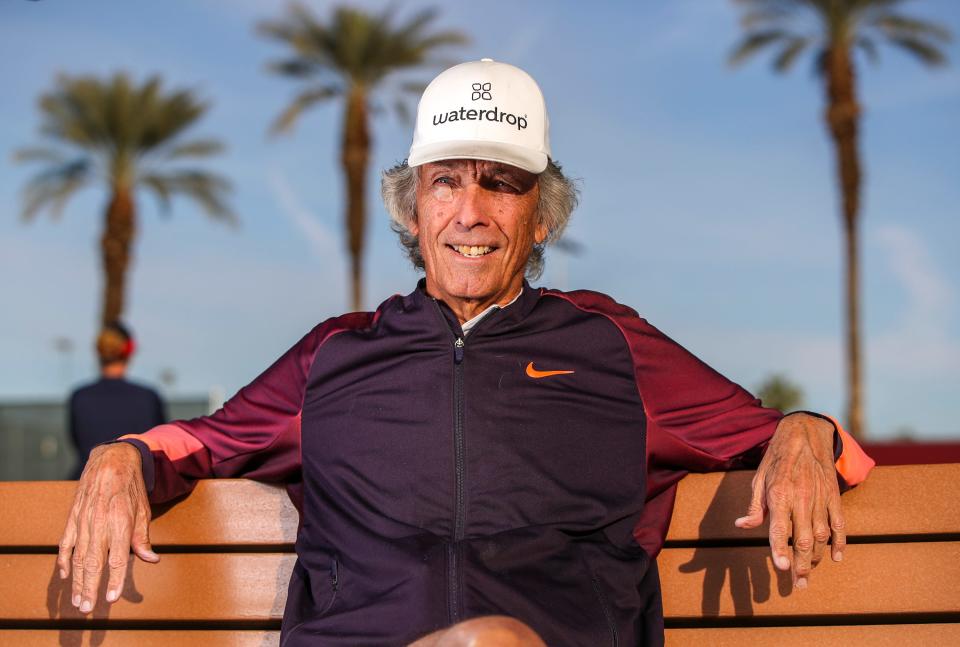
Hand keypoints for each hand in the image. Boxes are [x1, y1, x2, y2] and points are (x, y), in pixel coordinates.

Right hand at [57, 442, 158, 612]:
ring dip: (76, 580)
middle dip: (91, 587)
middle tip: (87, 608)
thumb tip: (151, 560)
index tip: (112, 598)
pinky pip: (65, 542)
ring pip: (77, 556)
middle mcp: (100, 523)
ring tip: (77, 599)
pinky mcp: (73, 516)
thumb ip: (143, 537)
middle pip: (94, 562)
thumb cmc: (132, 487)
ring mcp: (84, 520)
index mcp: (121, 522)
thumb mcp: (144, 510)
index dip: (115, 580)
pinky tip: (65, 575)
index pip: (118, 558)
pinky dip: (63, 560)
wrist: (113, 458)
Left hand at [734, 413, 844, 588]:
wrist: (804, 433)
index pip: (779, 529)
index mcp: (778, 494)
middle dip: (800, 565)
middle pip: (802, 539)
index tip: (782, 570)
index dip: (780, 551)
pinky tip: (836, 557)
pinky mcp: (834, 495)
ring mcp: (820, 497)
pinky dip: (840, 542)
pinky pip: (839, 523)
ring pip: (821, 535)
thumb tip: (743, 526)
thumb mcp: (758, 478)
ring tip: (809, 572)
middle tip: (799, 585)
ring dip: (816, 557)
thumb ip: (754, 506)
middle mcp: (800, 498)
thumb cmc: (776, 458)